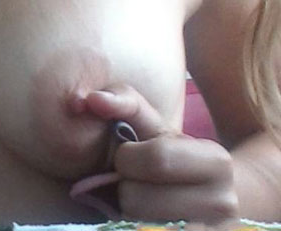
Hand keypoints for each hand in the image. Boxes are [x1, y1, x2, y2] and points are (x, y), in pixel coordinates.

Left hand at [72, 84, 239, 223]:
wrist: (222, 197)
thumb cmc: (176, 155)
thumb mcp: (156, 126)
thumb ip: (124, 103)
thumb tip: (93, 99)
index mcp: (216, 162)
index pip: (157, 160)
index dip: (128, 158)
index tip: (128, 157)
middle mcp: (223, 204)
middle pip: (138, 202)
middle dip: (124, 189)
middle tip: (133, 183)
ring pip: (137, 227)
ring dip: (128, 215)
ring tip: (140, 204)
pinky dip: (133, 227)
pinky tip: (143, 220)